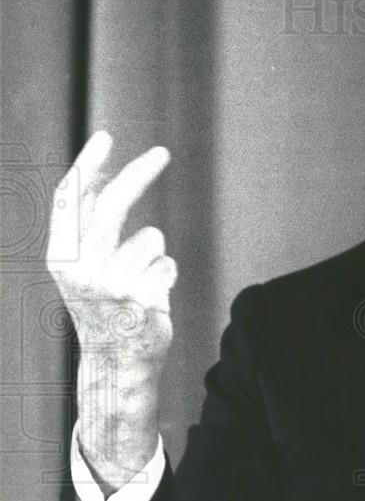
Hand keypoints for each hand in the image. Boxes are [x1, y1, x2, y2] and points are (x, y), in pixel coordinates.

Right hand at [46, 131, 174, 491]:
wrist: (116, 362)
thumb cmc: (106, 309)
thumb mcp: (88, 266)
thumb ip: (96, 226)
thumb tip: (112, 175)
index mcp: (61, 256)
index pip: (70, 199)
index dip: (88, 165)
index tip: (107, 137)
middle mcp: (79, 268)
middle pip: (112, 205)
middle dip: (138, 173)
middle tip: (163, 152)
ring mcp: (109, 283)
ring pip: (151, 238)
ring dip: (155, 255)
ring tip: (141, 282)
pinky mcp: (139, 296)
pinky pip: (167, 264)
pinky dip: (165, 276)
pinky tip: (152, 299)